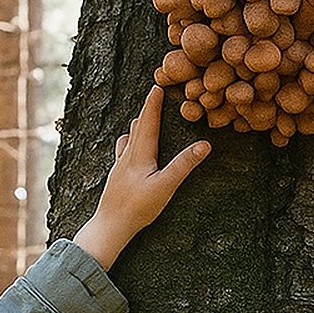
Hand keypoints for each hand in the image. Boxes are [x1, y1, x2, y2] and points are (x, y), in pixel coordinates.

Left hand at [73, 85, 210, 268]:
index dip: (153, 104)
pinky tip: (128, 150)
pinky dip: (129, 143)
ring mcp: (120, 167)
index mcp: (140, 154)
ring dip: (137, 126)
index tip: (157, 86)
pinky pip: (123, 152)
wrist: (109, 226)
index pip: (148, 122)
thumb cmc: (137, 208)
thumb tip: (204, 145)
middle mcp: (127, 156)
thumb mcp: (165, 186)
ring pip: (128, 139)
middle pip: (138, 127)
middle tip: (153, 96)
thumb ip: (183, 165)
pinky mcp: (116, 177)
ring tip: (141, 119)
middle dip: (146, 111)